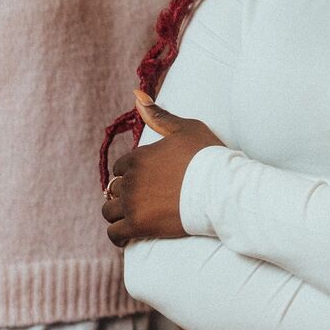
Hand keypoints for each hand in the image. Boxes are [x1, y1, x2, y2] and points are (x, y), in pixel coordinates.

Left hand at [103, 90, 223, 246]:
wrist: (220, 189)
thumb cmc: (207, 157)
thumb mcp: (185, 129)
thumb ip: (158, 115)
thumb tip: (136, 94)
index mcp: (138, 157)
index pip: (121, 167)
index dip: (132, 173)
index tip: (147, 180)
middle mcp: (130, 179)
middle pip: (114, 188)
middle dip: (125, 193)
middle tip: (144, 200)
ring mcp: (132, 203)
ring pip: (109, 210)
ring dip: (118, 213)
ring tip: (133, 217)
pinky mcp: (139, 225)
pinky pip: (114, 233)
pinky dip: (118, 235)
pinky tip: (127, 235)